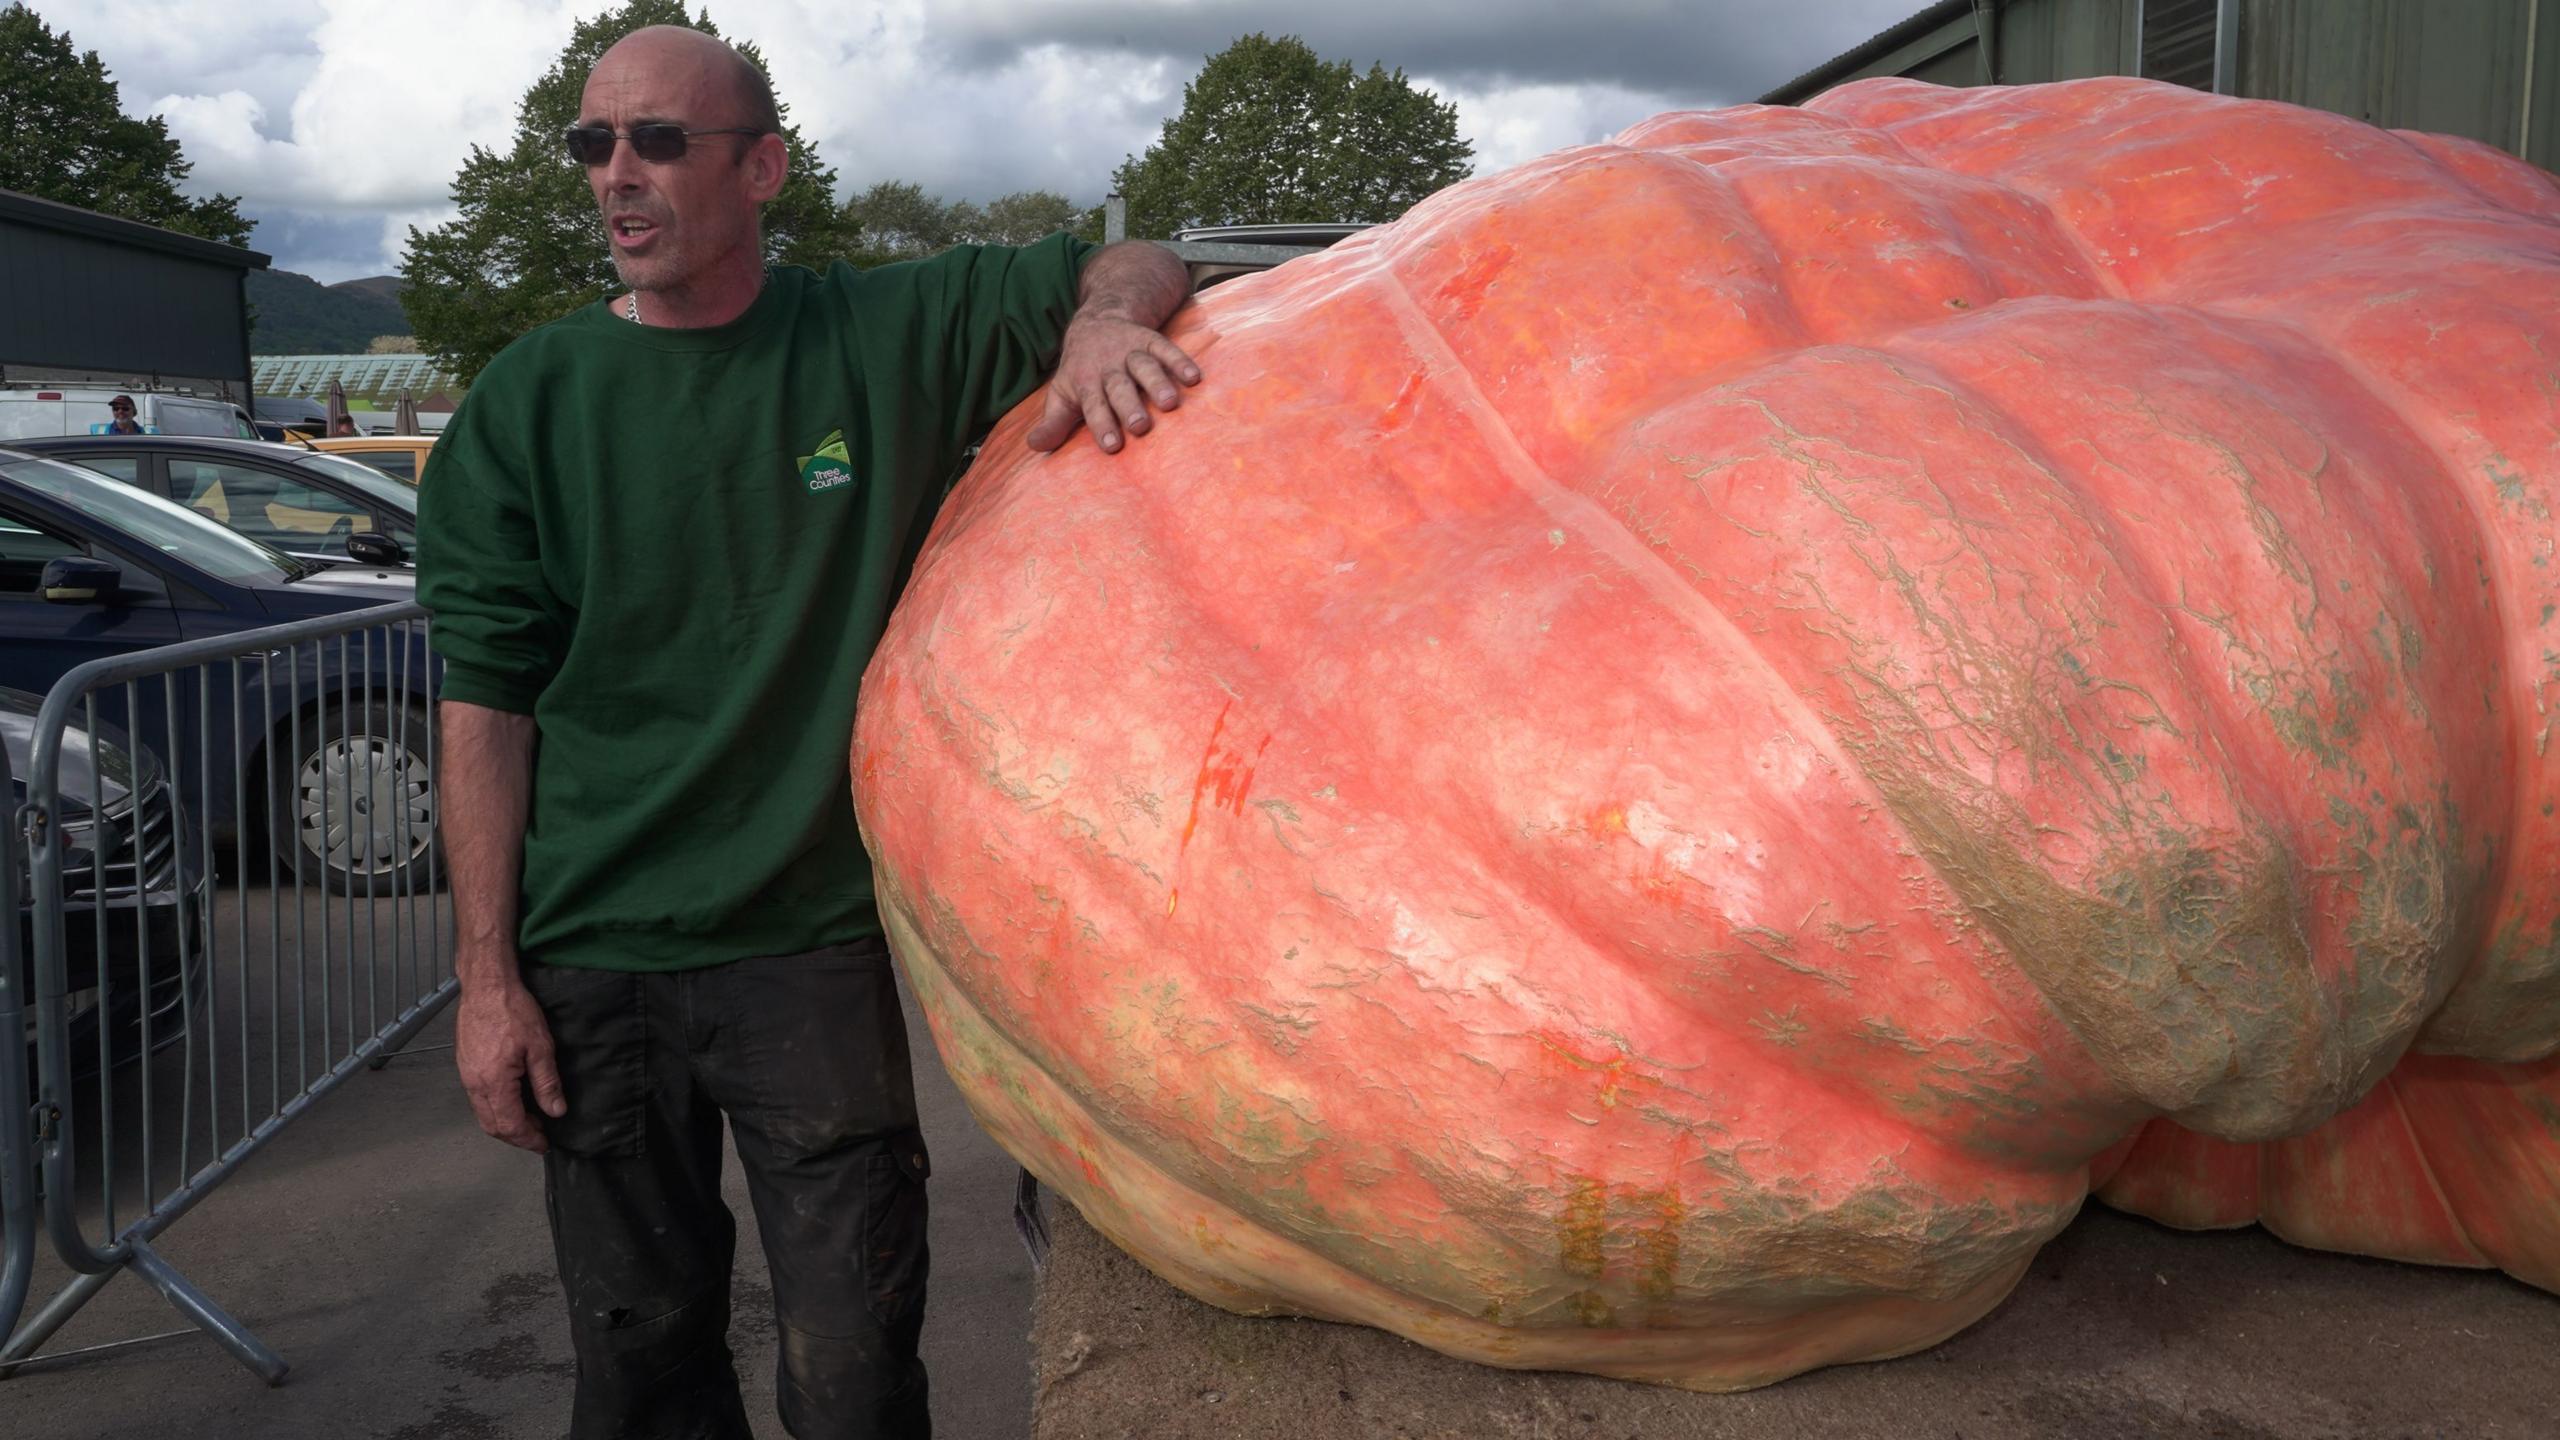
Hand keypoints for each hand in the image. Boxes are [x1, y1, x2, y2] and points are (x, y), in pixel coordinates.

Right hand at [455, 975, 564, 1152]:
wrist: (486, 986)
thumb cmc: (512, 1010)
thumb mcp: (540, 1047)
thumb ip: (547, 1083)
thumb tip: (555, 1110)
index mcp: (494, 1082)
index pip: (510, 1125)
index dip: (529, 1139)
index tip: (544, 1144)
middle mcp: (475, 1083)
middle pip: (492, 1125)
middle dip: (516, 1137)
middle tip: (538, 1137)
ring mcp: (466, 1075)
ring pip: (483, 1113)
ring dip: (505, 1123)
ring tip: (529, 1120)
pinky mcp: (464, 1065)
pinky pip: (477, 1098)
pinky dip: (495, 1108)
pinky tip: (513, 1100)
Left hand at [1025, 312, 1201, 455]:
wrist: (1096, 323)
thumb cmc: (1080, 371)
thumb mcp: (1062, 395)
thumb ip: (1053, 422)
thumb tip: (1034, 446)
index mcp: (1086, 382)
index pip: (1093, 405)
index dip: (1102, 423)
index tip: (1112, 445)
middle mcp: (1109, 367)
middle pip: (1119, 386)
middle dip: (1129, 405)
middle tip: (1139, 426)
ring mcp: (1131, 352)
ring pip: (1144, 366)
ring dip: (1157, 383)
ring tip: (1170, 404)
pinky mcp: (1150, 340)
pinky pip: (1166, 348)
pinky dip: (1180, 360)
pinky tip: (1194, 377)